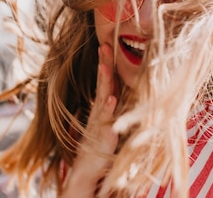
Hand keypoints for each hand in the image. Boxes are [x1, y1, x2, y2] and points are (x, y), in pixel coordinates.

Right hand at [61, 43, 117, 196]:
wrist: (88, 169)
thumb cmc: (101, 143)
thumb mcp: (111, 121)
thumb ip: (116, 106)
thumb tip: (124, 90)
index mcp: (104, 105)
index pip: (107, 80)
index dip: (107, 62)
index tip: (107, 43)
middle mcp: (101, 110)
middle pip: (103, 82)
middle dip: (104, 63)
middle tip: (104, 45)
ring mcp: (101, 121)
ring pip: (103, 96)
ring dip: (104, 80)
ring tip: (105, 65)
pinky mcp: (103, 135)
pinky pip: (106, 119)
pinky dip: (108, 108)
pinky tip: (110, 98)